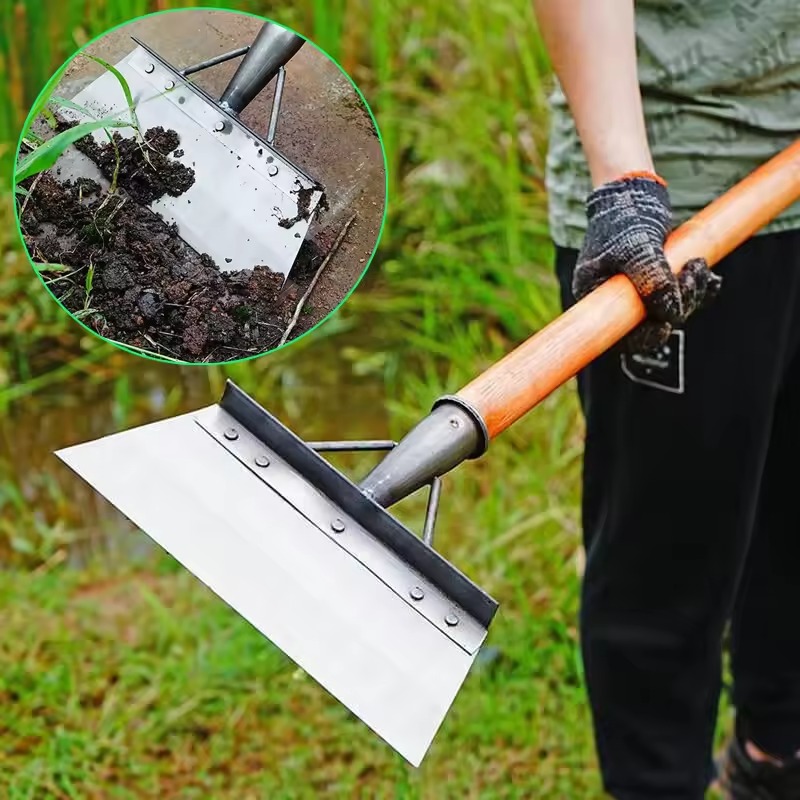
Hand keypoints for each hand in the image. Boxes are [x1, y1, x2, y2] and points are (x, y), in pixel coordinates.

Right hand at [573, 173, 721, 352]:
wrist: (634, 192)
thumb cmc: (623, 219)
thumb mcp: (635, 249)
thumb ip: (651, 281)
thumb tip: (671, 313)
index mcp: (596, 297)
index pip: (617, 335)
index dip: (643, 338)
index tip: (664, 327)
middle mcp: (616, 300)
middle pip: (649, 324)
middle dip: (677, 307)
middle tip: (692, 277)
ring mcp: (638, 291)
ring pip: (670, 310)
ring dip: (692, 293)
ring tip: (698, 265)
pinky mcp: (658, 280)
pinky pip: (682, 297)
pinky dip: (698, 289)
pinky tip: (708, 278)